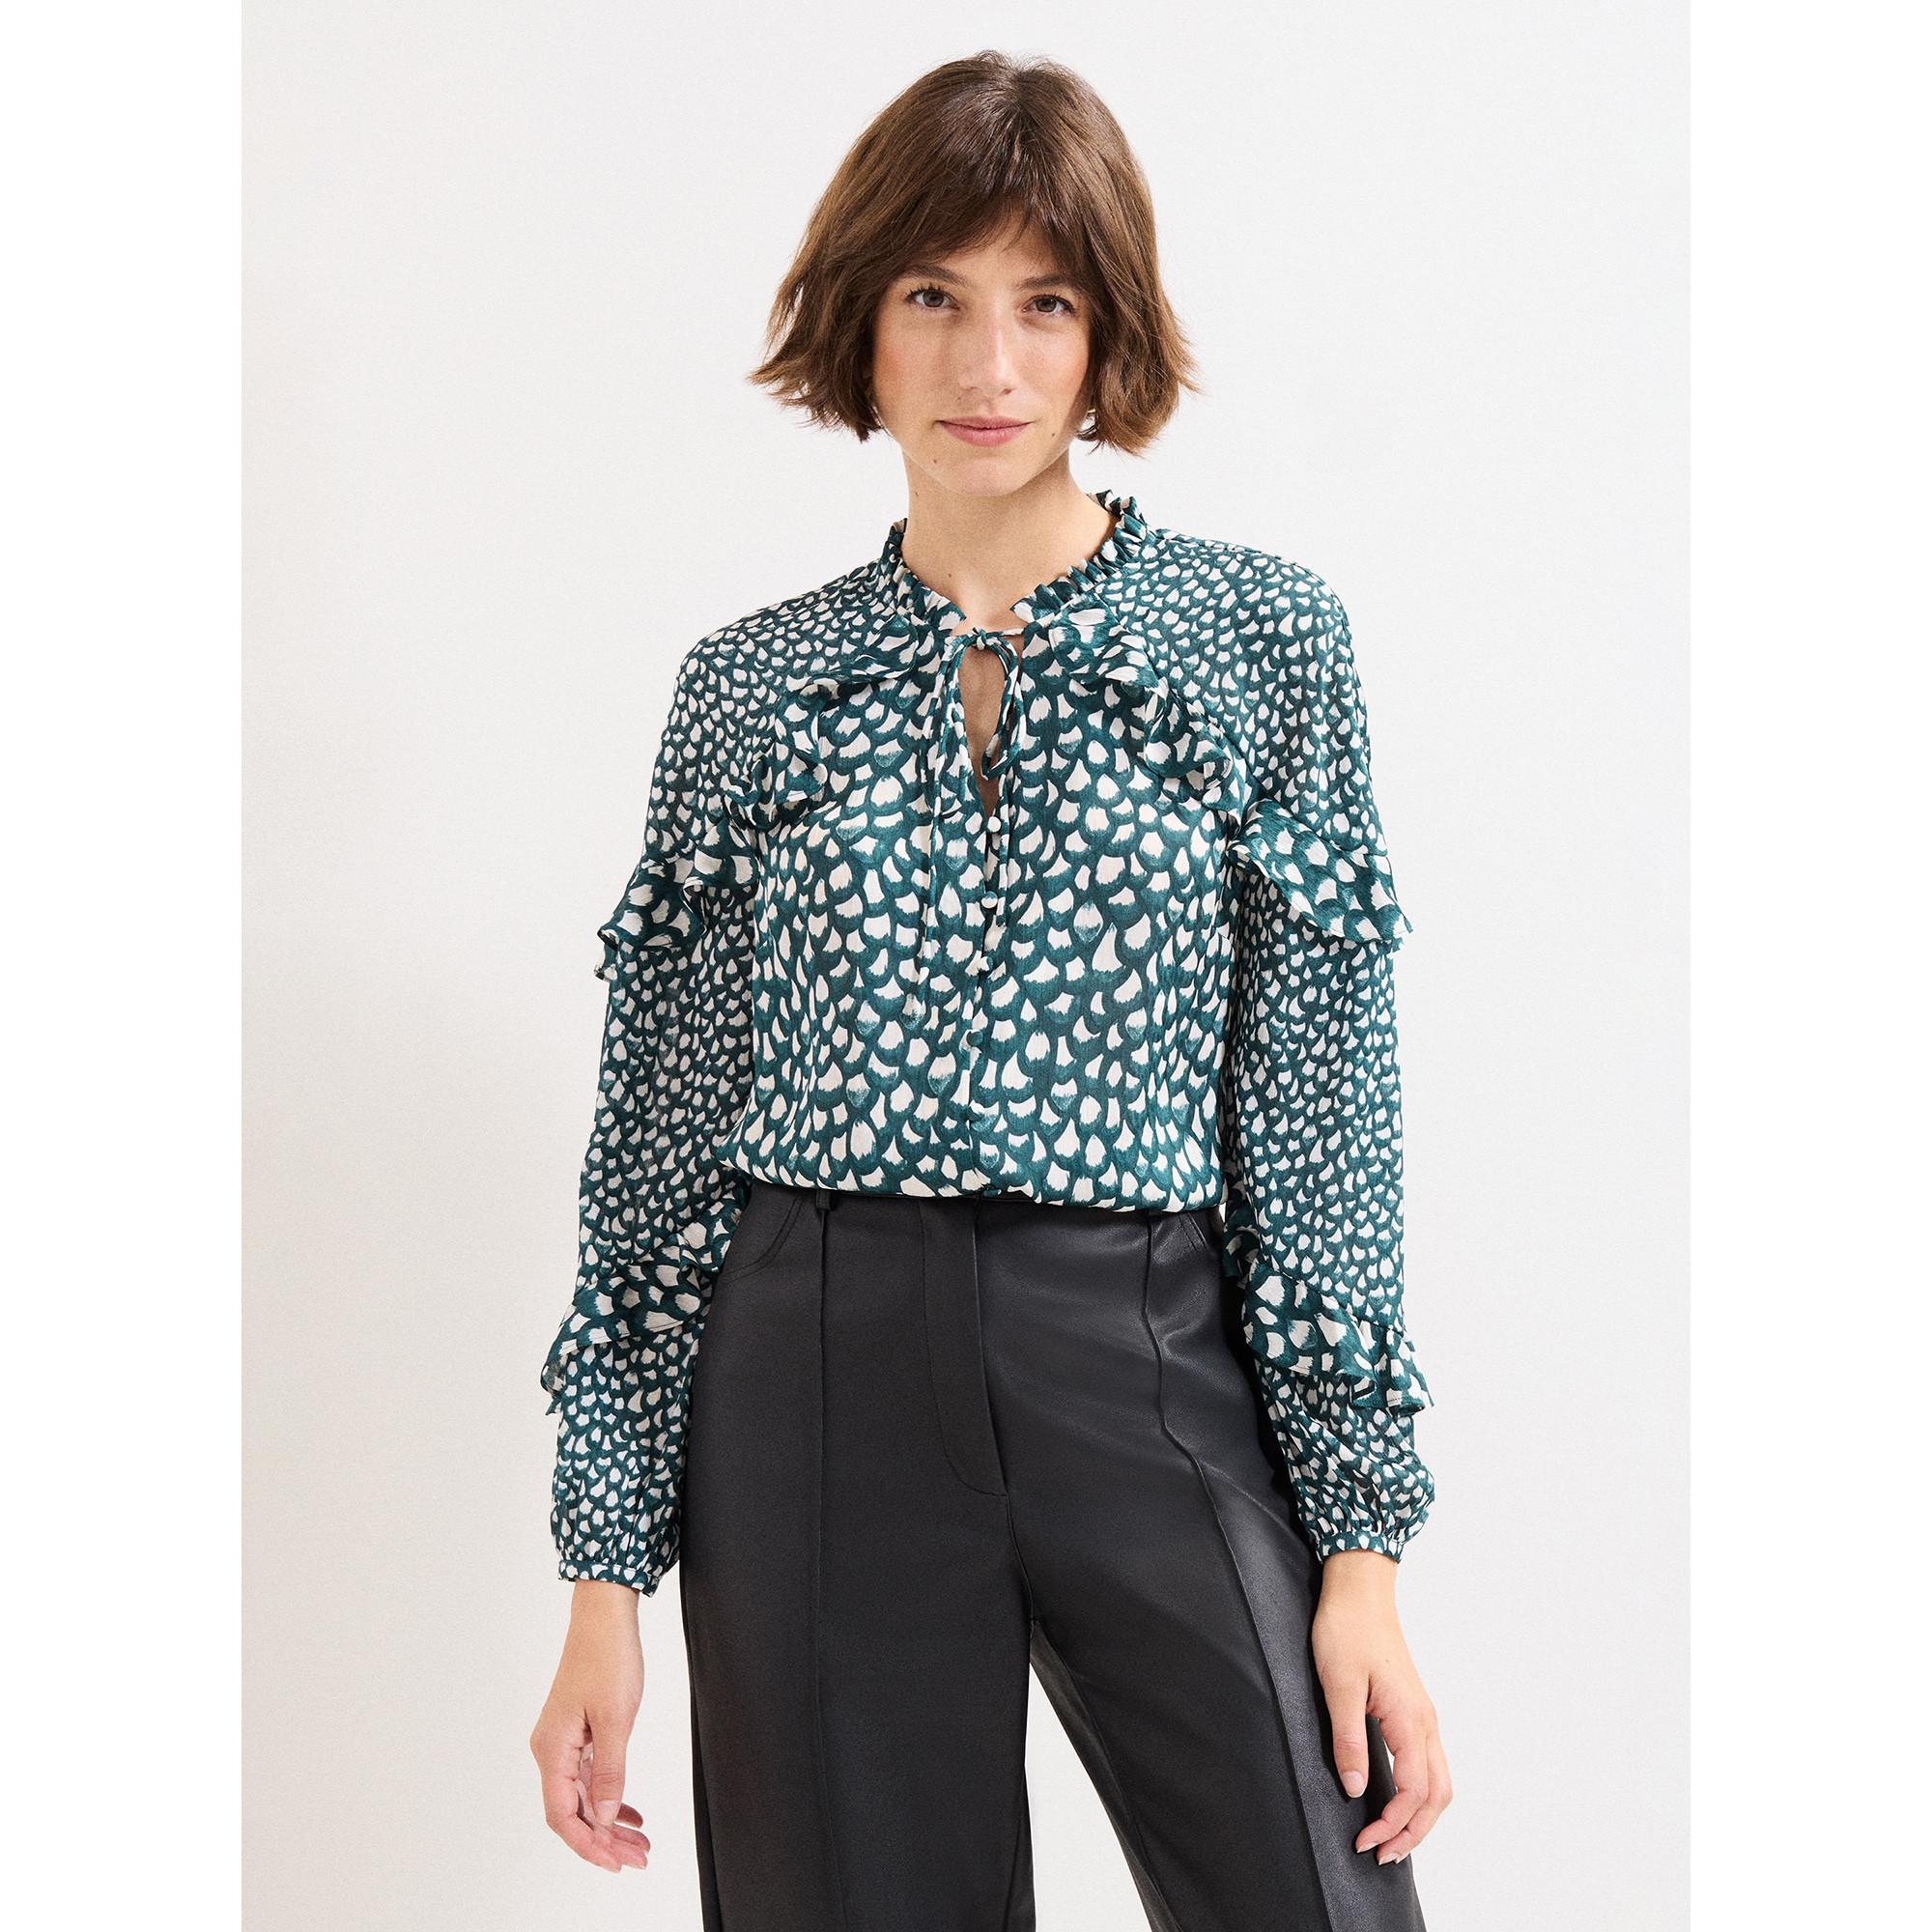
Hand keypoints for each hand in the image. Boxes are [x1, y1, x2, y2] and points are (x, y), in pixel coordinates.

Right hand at [530, 1580, 652, 1873]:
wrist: (604, 1615)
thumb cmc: (607, 1657)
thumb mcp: (616, 1717)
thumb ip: (610, 1770)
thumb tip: (604, 1817)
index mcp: (551, 1748)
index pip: (562, 1814)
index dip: (587, 1845)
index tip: (616, 1863)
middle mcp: (551, 1749)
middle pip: (573, 1810)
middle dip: (604, 1840)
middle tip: (639, 1857)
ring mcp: (563, 1741)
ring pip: (583, 1796)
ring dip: (609, 1822)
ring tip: (640, 1842)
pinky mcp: (578, 1732)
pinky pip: (589, 1776)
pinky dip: (610, 1796)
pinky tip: (630, 1812)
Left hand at [1311, 1550, 1452, 1864]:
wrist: (1359, 1590)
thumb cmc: (1346, 1630)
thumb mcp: (1338, 1685)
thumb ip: (1348, 1739)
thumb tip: (1356, 1790)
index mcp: (1410, 1719)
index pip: (1414, 1791)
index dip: (1392, 1824)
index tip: (1364, 1842)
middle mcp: (1425, 1721)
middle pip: (1437, 1796)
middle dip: (1413, 1832)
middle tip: (1380, 1855)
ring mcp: (1423, 1715)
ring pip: (1439, 1782)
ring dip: (1420, 1816)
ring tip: (1391, 1839)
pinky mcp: (1413, 1709)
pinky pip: (1430, 1764)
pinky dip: (1421, 1794)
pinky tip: (1399, 1801)